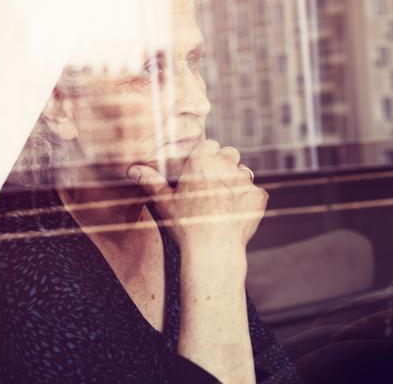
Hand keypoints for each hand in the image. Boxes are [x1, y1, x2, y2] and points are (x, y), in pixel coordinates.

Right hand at [127, 140, 267, 253]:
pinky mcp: (259, 196)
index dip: (205, 157)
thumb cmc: (186, 224)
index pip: (209, 145)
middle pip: (229, 154)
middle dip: (223, 165)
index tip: (199, 170)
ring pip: (243, 172)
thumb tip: (133, 168)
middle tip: (211, 185)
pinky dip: (248, 200)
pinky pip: (255, 192)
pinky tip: (235, 214)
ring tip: (223, 202)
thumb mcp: (165, 201)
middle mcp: (227, 164)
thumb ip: (151, 181)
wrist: (213, 248)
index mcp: (203, 159)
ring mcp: (246, 180)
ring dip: (236, 182)